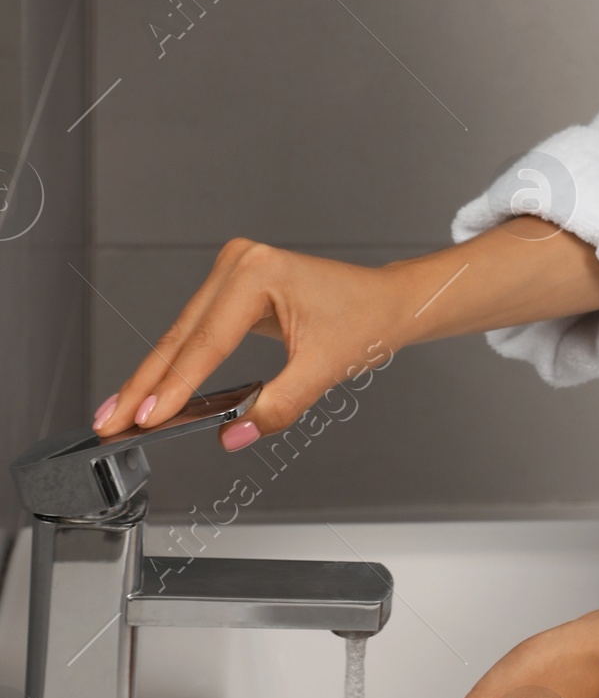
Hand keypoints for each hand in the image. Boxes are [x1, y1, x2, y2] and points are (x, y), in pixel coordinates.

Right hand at [89, 239, 409, 448]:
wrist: (388, 302)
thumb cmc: (366, 320)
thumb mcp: (324, 369)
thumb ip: (277, 407)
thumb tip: (233, 435)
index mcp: (259, 272)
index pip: (206, 342)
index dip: (174, 386)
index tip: (144, 418)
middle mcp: (240, 262)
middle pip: (182, 337)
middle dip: (145, 385)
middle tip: (110, 422)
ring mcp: (233, 271)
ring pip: (182, 335)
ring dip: (152, 377)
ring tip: (118, 413)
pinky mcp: (233, 287)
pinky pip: (196, 332)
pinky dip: (175, 364)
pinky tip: (150, 390)